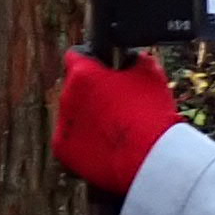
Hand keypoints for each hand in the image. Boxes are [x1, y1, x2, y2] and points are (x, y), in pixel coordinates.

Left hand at [53, 48, 179, 197]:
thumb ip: (133, 60)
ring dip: (87, 118)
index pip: (77, 56)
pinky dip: (84, 142)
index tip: (104, 70)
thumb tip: (130, 60)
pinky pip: (70, 140)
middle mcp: (66, 96)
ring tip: (113, 130)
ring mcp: (62, 125)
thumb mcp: (149, 72)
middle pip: (75, 89)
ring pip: (72, 115)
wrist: (150, 158)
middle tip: (116, 105)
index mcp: (83, 73)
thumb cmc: (152, 113)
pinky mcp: (62, 150)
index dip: (93, 61)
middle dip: (92, 94)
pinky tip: (105, 146)